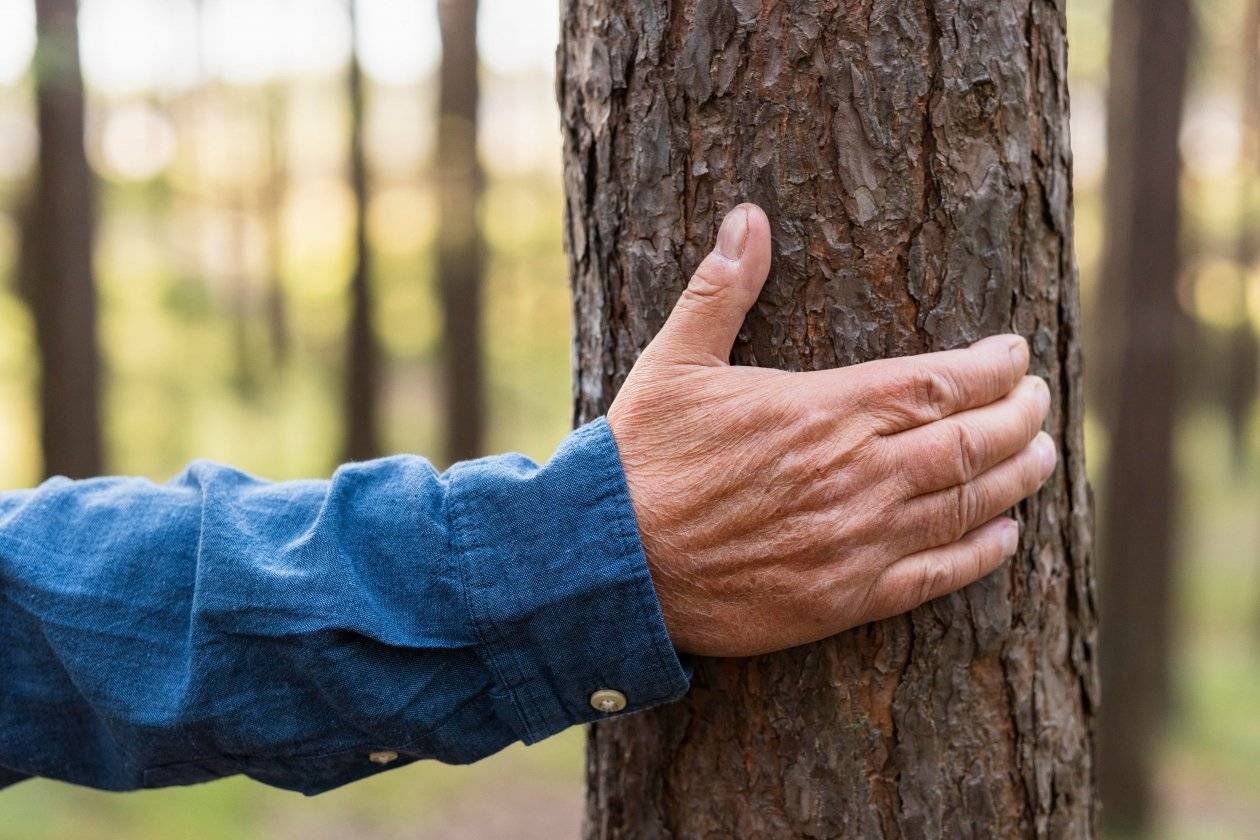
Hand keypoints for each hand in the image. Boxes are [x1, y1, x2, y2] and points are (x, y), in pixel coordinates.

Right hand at [607, 204, 1055, 656]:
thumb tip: (746, 217)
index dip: (992, 368)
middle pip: (973, 441)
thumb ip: (721, 290)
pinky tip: (1002, 537)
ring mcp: (857, 541)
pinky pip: (936, 577)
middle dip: (1020, 417)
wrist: (611, 563)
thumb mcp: (674, 361)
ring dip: (1017, 479)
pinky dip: (980, 554)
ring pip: (968, 506)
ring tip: (1043, 458)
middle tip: (1040, 403)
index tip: (1015, 356)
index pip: (941, 381)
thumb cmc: (643, 456)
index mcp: (825, 410)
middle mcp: (857, 475)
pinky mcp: (844, 599)